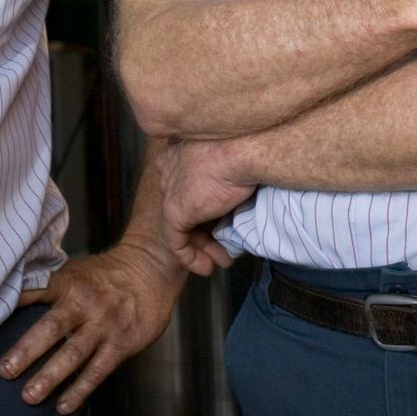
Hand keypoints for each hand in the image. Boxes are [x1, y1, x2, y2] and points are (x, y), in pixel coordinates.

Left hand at [1, 241, 184, 414]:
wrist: (151, 270)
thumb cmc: (104, 275)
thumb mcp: (75, 271)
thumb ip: (46, 286)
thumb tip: (6, 298)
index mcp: (68, 282)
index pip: (37, 291)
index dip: (14, 302)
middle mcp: (85, 303)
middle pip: (53, 327)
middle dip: (27, 350)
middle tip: (5, 371)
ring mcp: (104, 325)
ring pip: (74, 354)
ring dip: (50, 377)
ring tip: (29, 396)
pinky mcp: (121, 344)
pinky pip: (97, 371)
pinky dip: (80, 390)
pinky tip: (63, 406)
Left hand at [155, 140, 250, 276]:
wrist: (245, 150)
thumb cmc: (247, 148)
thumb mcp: (234, 159)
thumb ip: (225, 175)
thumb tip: (234, 193)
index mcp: (180, 150)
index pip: (189, 187)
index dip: (206, 209)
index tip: (222, 223)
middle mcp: (169, 168)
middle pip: (186, 207)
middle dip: (206, 232)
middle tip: (225, 248)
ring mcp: (170, 189)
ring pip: (182, 226)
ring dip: (204, 248)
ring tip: (223, 260)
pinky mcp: (174, 210)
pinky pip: (176, 241)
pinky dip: (190, 257)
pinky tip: (207, 267)